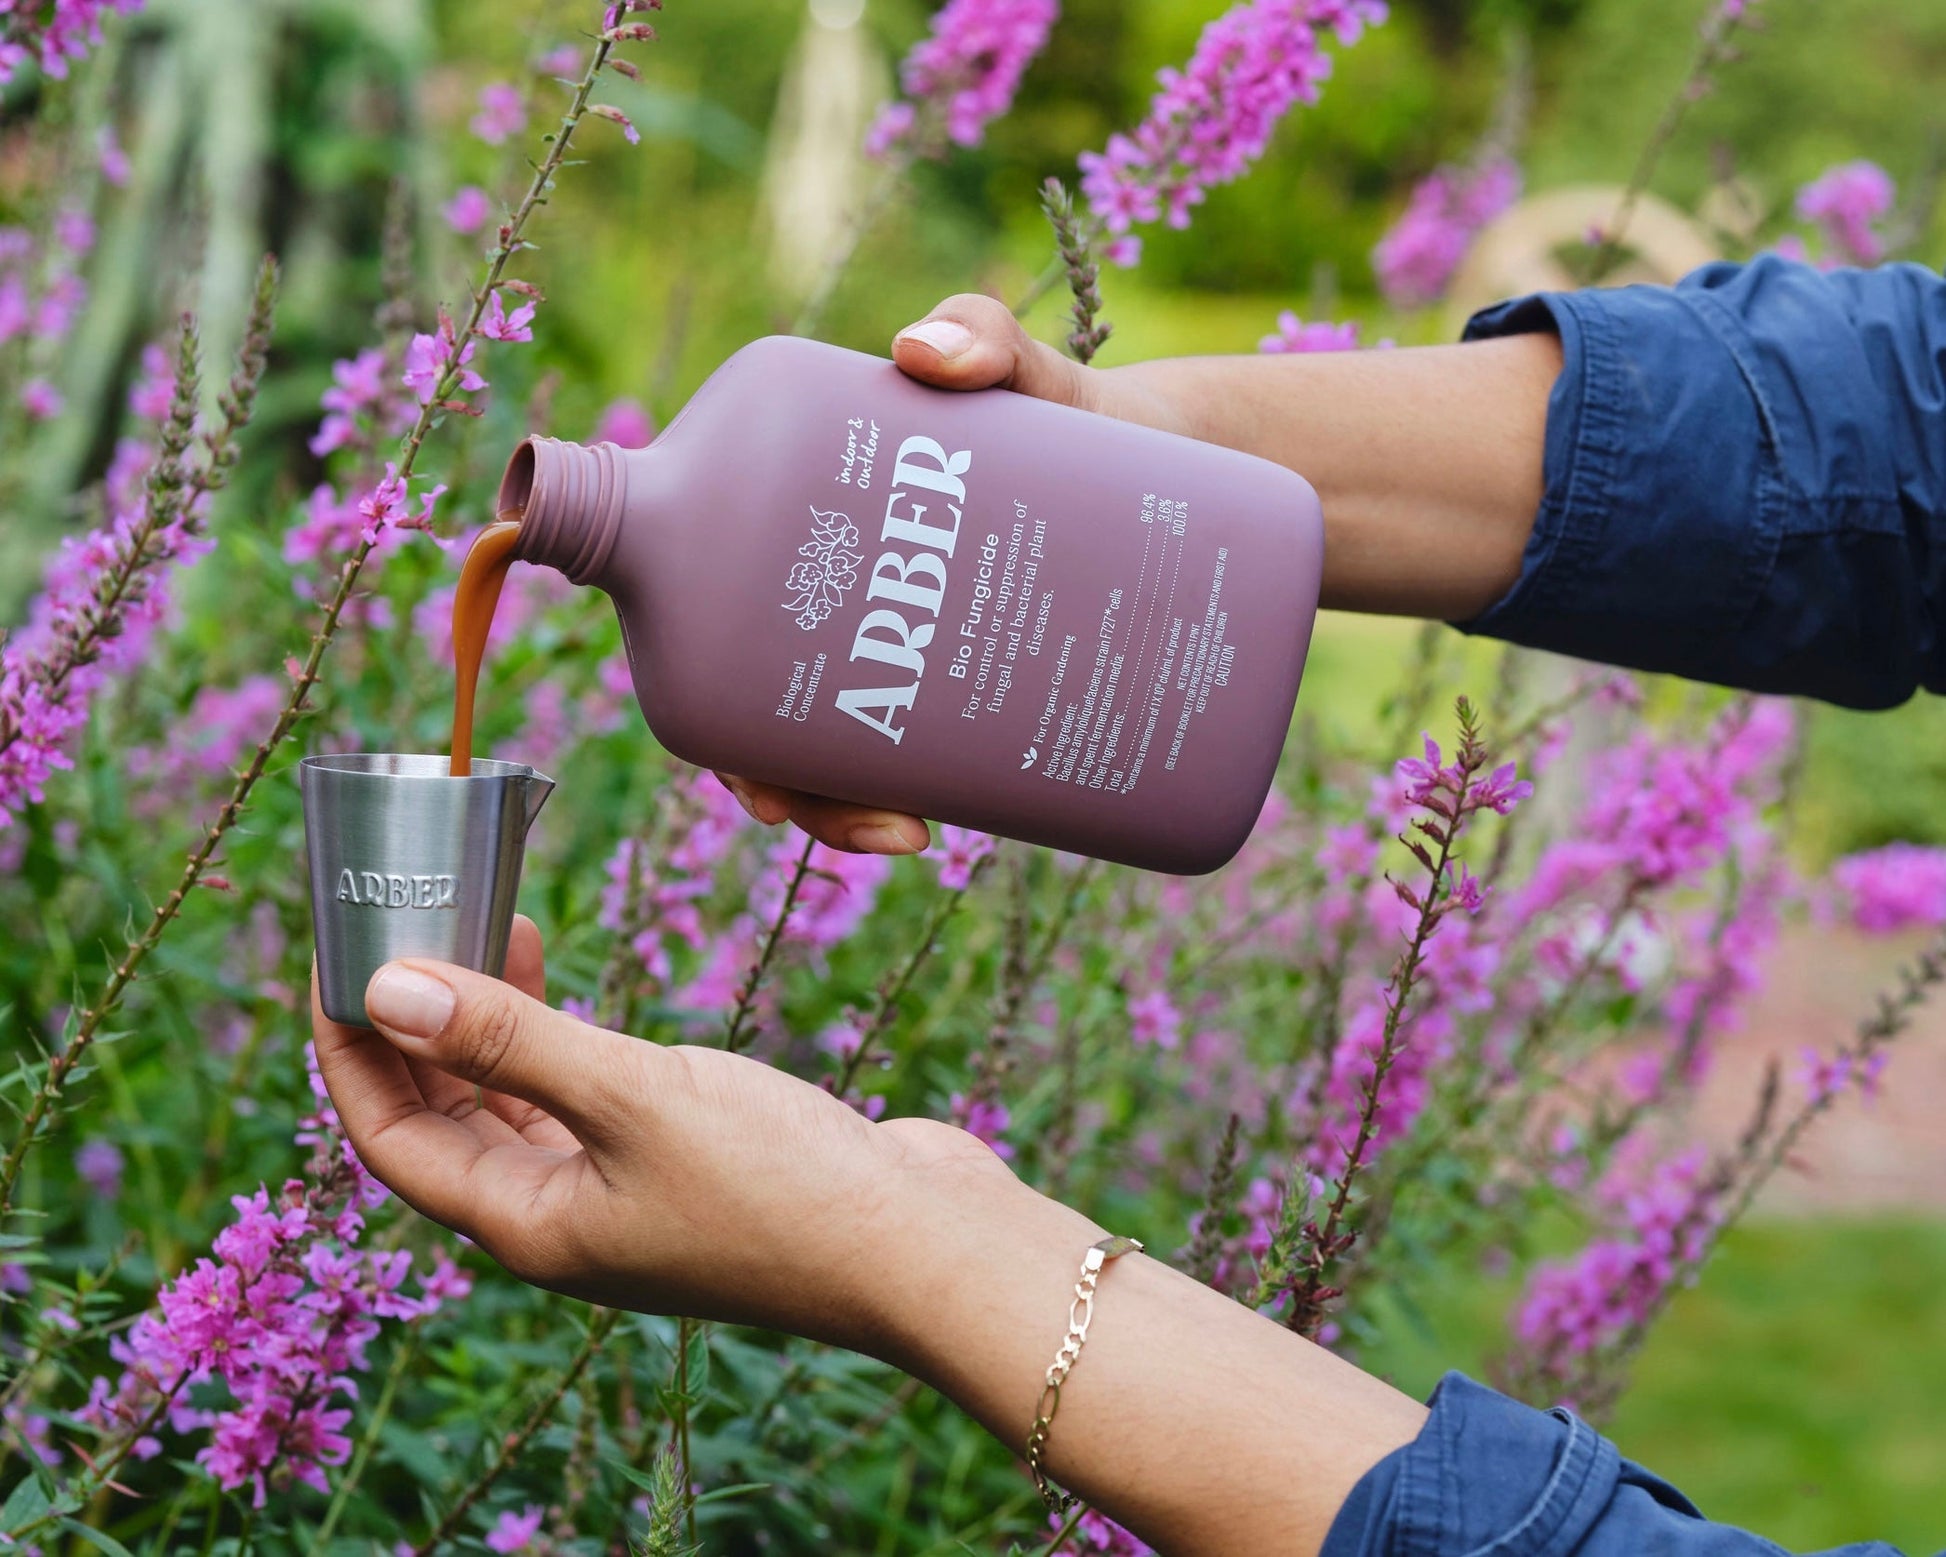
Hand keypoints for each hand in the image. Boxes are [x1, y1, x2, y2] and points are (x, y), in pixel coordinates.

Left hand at [310, 917, 1020, 1349]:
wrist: (924, 1245)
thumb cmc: (781, 1187)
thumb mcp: (633, 1096)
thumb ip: (512, 1039)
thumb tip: (384, 989)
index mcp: (529, 1227)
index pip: (394, 1137)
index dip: (352, 1049)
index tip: (335, 955)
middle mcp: (562, 1219)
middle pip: (448, 1117)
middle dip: (415, 1026)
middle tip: (406, 923)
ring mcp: (621, 1195)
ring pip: (516, 1101)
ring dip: (488, 1022)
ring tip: (486, 924)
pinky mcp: (680, 1165)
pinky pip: (581, 1094)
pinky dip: (557, 1035)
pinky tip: (564, 978)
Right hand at [716, 292, 1190, 856]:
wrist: (1164, 465)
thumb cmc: (1062, 410)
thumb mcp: (1026, 374)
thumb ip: (983, 337)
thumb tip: (921, 353)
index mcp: (799, 526)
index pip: (714, 612)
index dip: (703, 691)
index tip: (750, 757)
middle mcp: (834, 602)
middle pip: (765, 711)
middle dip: (786, 784)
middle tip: (866, 816)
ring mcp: (899, 653)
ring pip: (834, 751)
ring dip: (840, 810)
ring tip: (909, 832)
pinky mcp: (966, 691)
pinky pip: (910, 758)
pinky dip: (903, 798)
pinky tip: (938, 825)